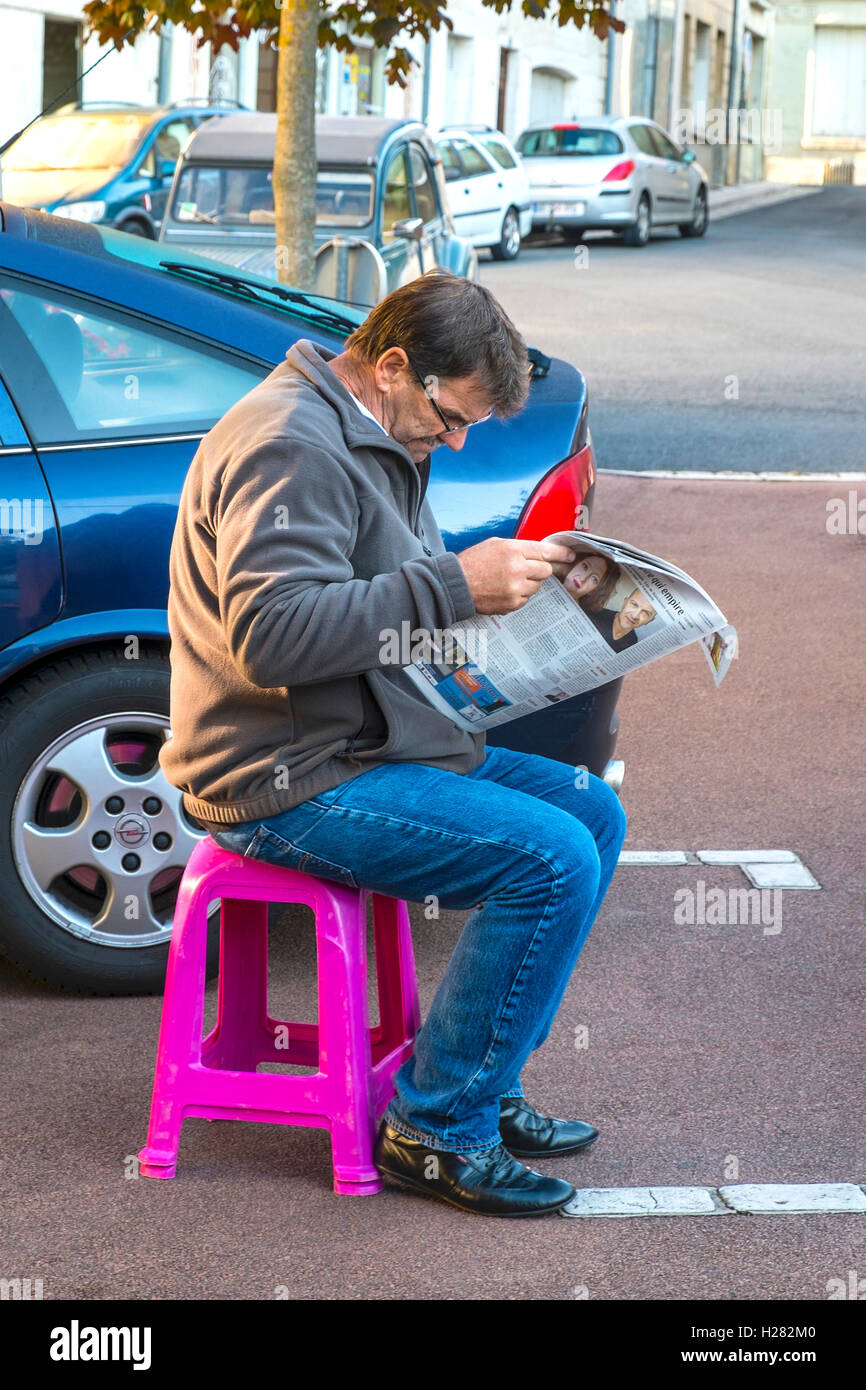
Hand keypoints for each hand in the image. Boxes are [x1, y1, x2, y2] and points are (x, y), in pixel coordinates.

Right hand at [456, 539, 576, 614]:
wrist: (456, 585)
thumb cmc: (473, 562)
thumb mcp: (495, 544)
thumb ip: (518, 548)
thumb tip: (539, 553)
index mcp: (513, 549)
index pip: (545, 551)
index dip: (561, 553)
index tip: (570, 555)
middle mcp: (517, 568)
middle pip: (545, 571)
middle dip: (539, 570)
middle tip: (525, 570)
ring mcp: (515, 588)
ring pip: (536, 586)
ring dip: (528, 584)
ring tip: (508, 581)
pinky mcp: (512, 603)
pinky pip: (526, 599)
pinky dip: (518, 596)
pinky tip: (503, 591)